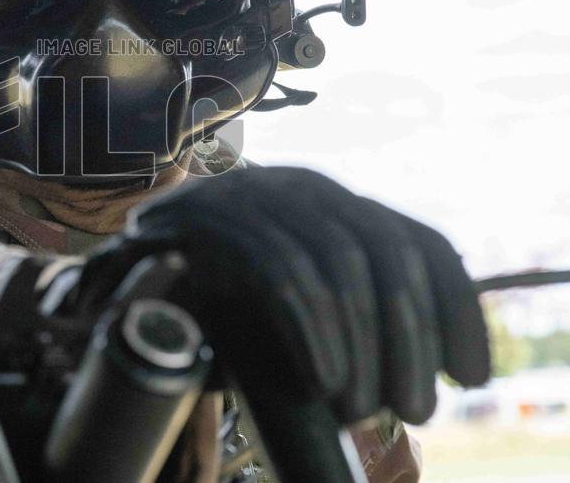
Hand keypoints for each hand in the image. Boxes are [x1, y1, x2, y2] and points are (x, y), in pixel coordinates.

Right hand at [84, 167, 489, 425]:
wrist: (123, 283)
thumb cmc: (221, 302)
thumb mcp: (299, 301)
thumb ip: (353, 305)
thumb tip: (432, 354)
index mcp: (336, 202)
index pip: (420, 241)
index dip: (456, 309)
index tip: (469, 375)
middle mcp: (301, 185)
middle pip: (384, 249)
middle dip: (408, 336)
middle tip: (412, 408)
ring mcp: (253, 192)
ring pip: (334, 256)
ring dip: (358, 341)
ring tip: (359, 405)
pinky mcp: (210, 215)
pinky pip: (279, 267)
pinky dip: (309, 329)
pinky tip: (321, 376)